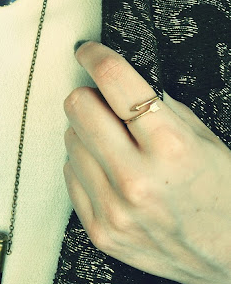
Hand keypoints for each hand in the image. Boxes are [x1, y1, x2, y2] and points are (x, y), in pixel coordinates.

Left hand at [64, 41, 230, 283]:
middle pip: (78, 107)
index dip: (95, 56)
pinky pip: (70, 175)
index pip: (113, 81)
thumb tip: (112, 83)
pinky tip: (111, 172)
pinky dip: (86, 164)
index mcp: (171, 147)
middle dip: (89, 96)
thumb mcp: (204, 139)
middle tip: (105, 103)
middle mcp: (136, 179)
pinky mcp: (100, 232)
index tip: (87, 51)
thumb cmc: (224, 193)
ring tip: (116, 145)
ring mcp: (114, 210)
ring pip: (69, 140)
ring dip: (88, 133)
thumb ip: (159, 108)